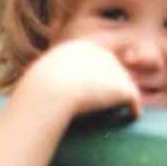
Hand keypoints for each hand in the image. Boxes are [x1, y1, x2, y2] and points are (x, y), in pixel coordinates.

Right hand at [21, 39, 142, 129]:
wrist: (51, 90)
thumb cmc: (38, 90)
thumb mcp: (37, 81)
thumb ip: (43, 83)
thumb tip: (31, 93)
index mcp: (80, 48)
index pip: (97, 59)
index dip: (100, 76)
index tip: (99, 91)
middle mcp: (100, 53)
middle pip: (115, 70)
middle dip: (117, 85)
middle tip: (119, 102)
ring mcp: (114, 69)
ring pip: (125, 84)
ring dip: (126, 97)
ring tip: (126, 110)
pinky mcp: (123, 87)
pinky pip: (134, 98)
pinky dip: (135, 109)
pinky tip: (133, 117)